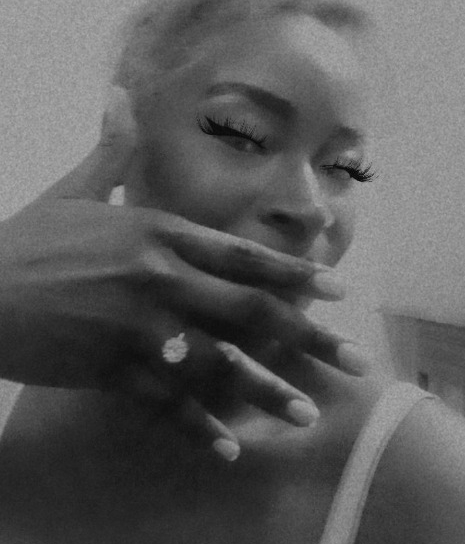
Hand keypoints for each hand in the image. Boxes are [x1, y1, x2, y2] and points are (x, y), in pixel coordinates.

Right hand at [0, 86, 361, 459]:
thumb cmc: (23, 242)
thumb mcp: (71, 190)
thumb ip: (110, 149)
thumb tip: (121, 95)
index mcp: (158, 233)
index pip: (243, 255)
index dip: (295, 275)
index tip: (336, 292)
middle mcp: (162, 279)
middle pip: (252, 311)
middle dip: (309, 338)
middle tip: (353, 360)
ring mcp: (141, 329)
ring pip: (221, 365)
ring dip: (268, 391)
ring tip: (307, 414)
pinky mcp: (114, 370)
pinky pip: (169, 404)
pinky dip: (200, 427)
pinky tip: (229, 448)